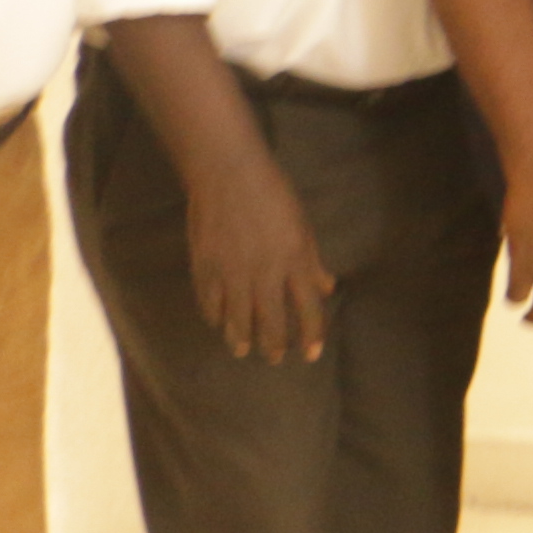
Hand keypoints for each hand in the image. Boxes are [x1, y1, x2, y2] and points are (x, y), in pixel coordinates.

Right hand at [182, 150, 336, 363]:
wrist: (227, 173)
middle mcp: (265, 274)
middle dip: (274, 345)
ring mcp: (232, 273)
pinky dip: (215, 317)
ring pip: (238, 320)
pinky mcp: (205, 268)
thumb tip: (326, 288)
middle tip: (273, 358)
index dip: (311, 335)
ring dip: (241, 339)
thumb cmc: (272, 194)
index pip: (308, 310)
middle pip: (271, 322)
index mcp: (295, 261)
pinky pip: (210, 303)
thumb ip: (312, 261)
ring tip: (243, 350)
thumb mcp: (303, 225)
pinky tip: (218, 323)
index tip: (311, 354)